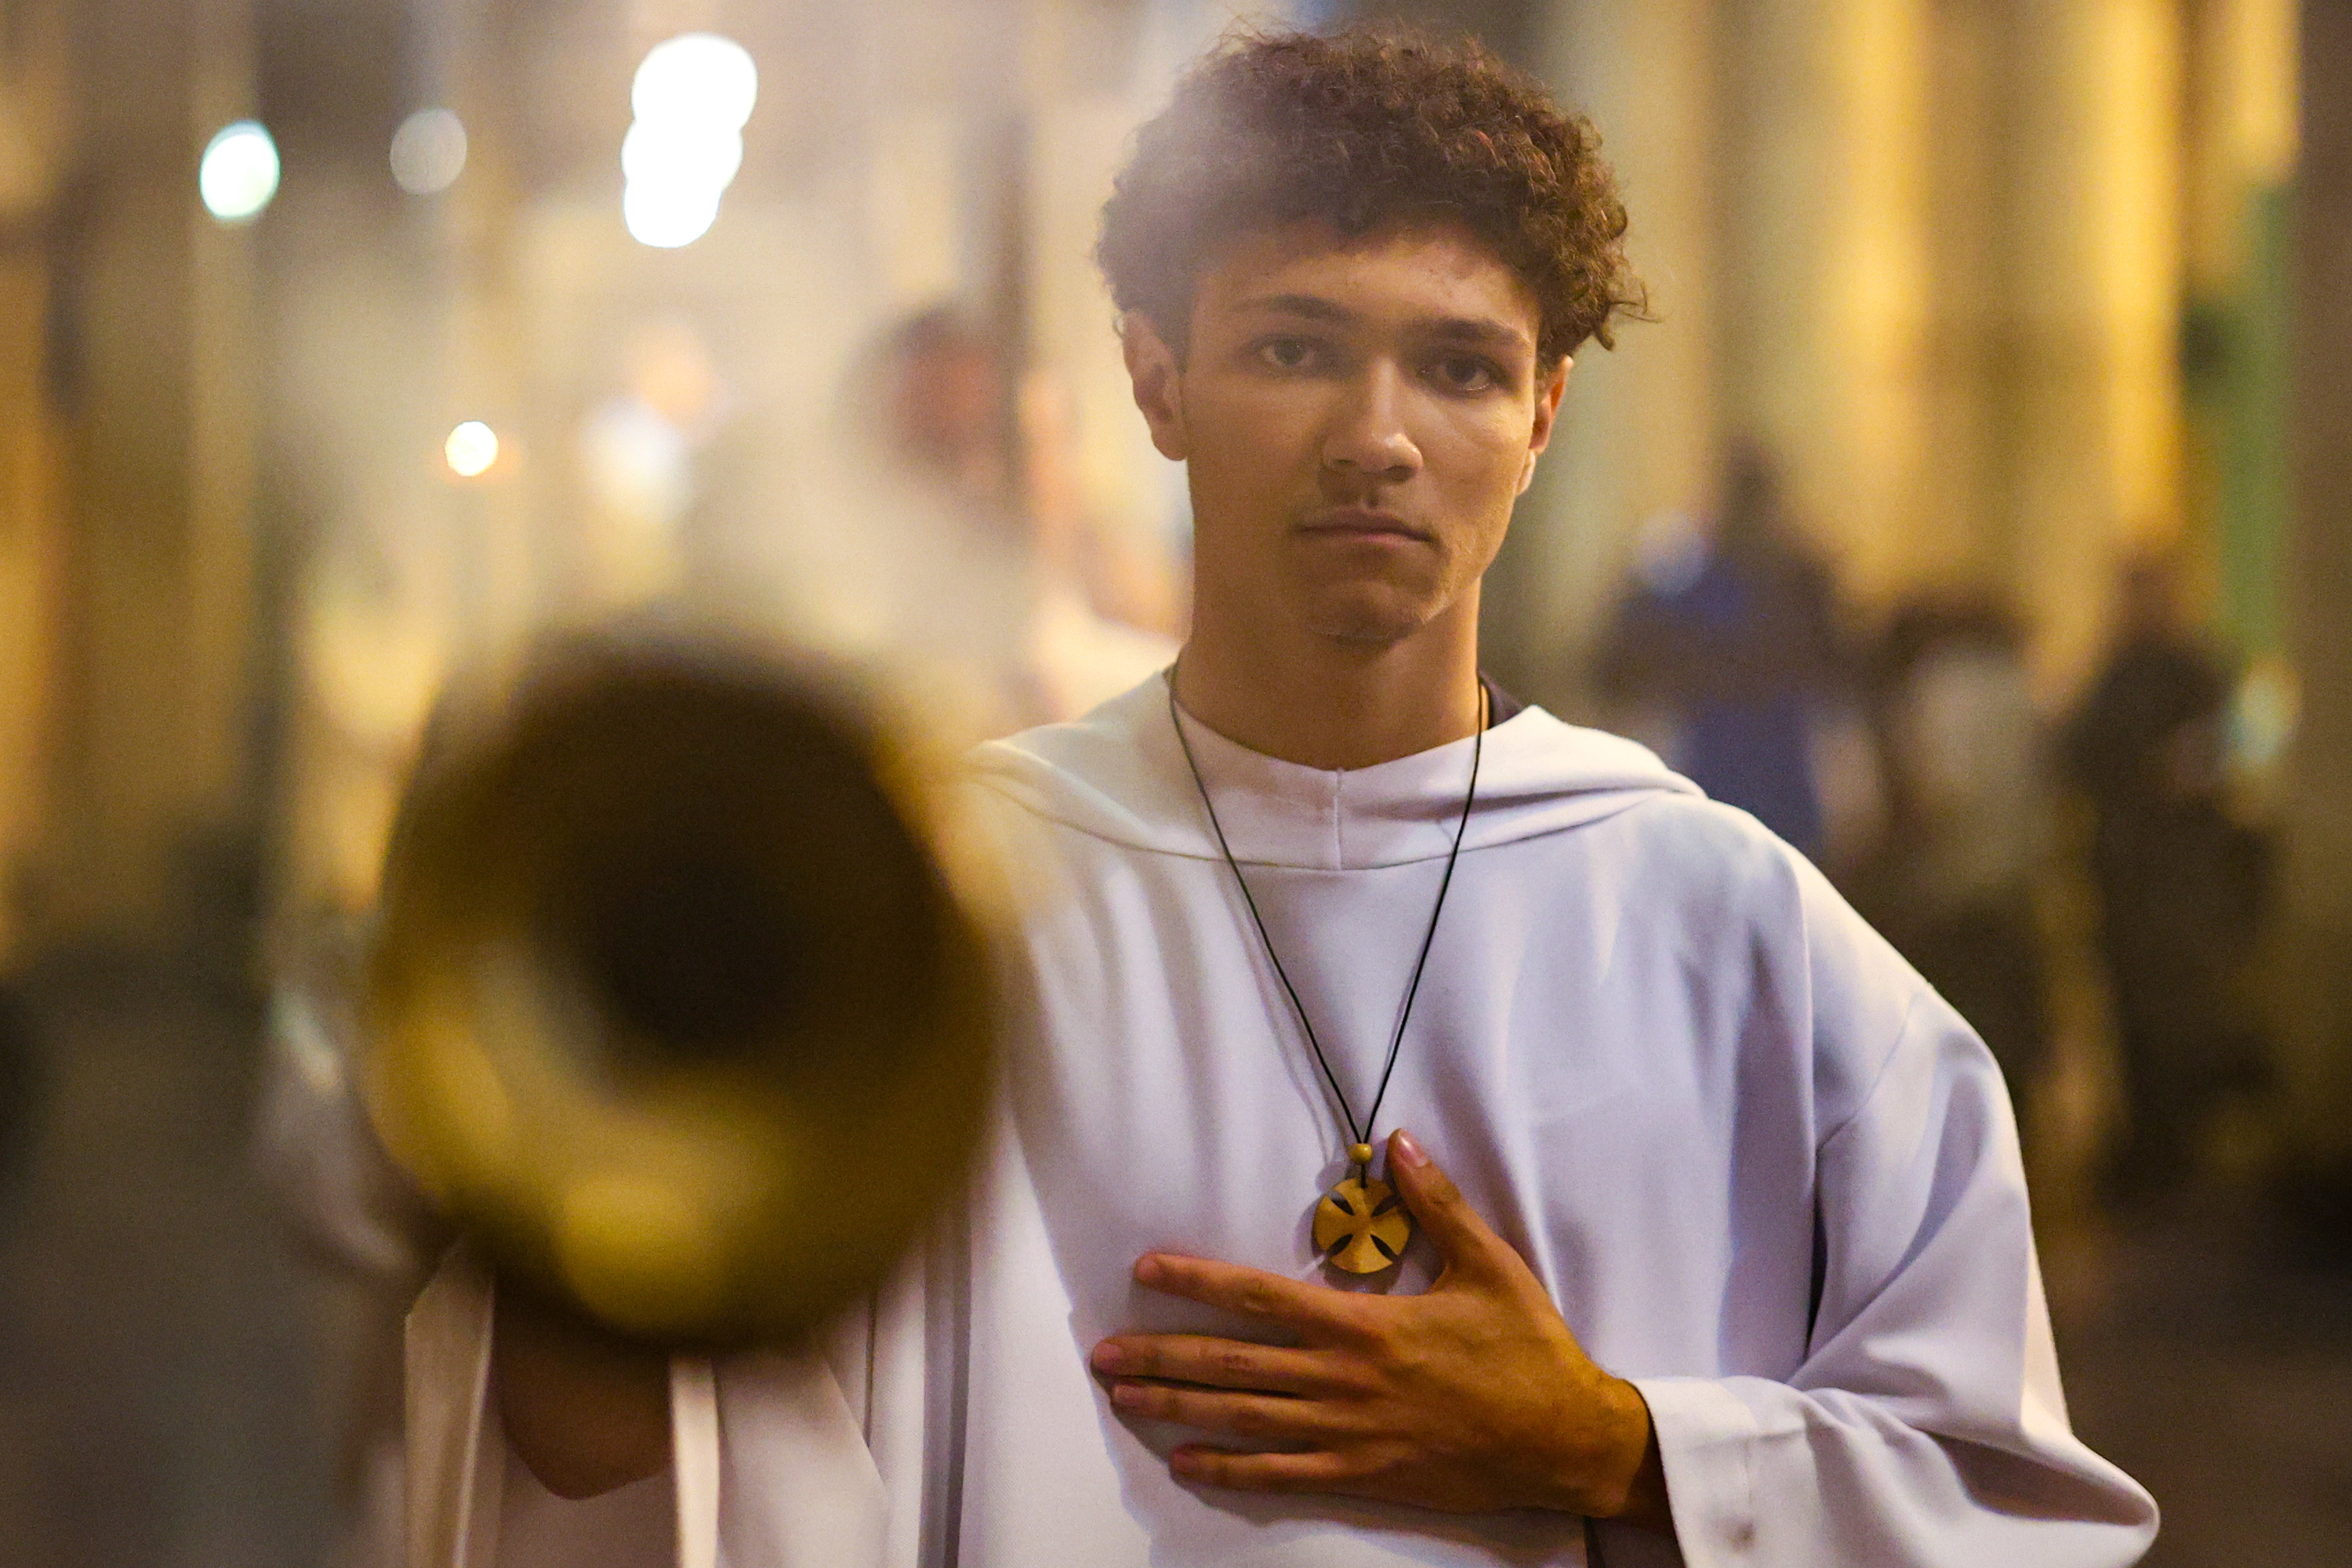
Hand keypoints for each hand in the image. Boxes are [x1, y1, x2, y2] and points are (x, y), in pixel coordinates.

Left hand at [1089, 1130, 1671, 1531]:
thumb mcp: (1489, 1265)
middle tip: (1101, 1354)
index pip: (1260, 1296)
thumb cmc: (1529, 1351)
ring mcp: (1349, 1434)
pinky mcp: (1364, 1476)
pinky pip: (1283, 1474)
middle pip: (1234, 1363)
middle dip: (1162, 1356)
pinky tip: (1187, 1463)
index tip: (1147, 1271)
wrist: (1565, 1438)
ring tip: (1125, 1398)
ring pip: (1245, 1418)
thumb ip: (1438, 1204)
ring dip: (1179, 1409)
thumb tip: (1399, 1143)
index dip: (1197, 1283)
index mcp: (1365, 1326)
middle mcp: (1344, 1380)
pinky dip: (1231, 1468)